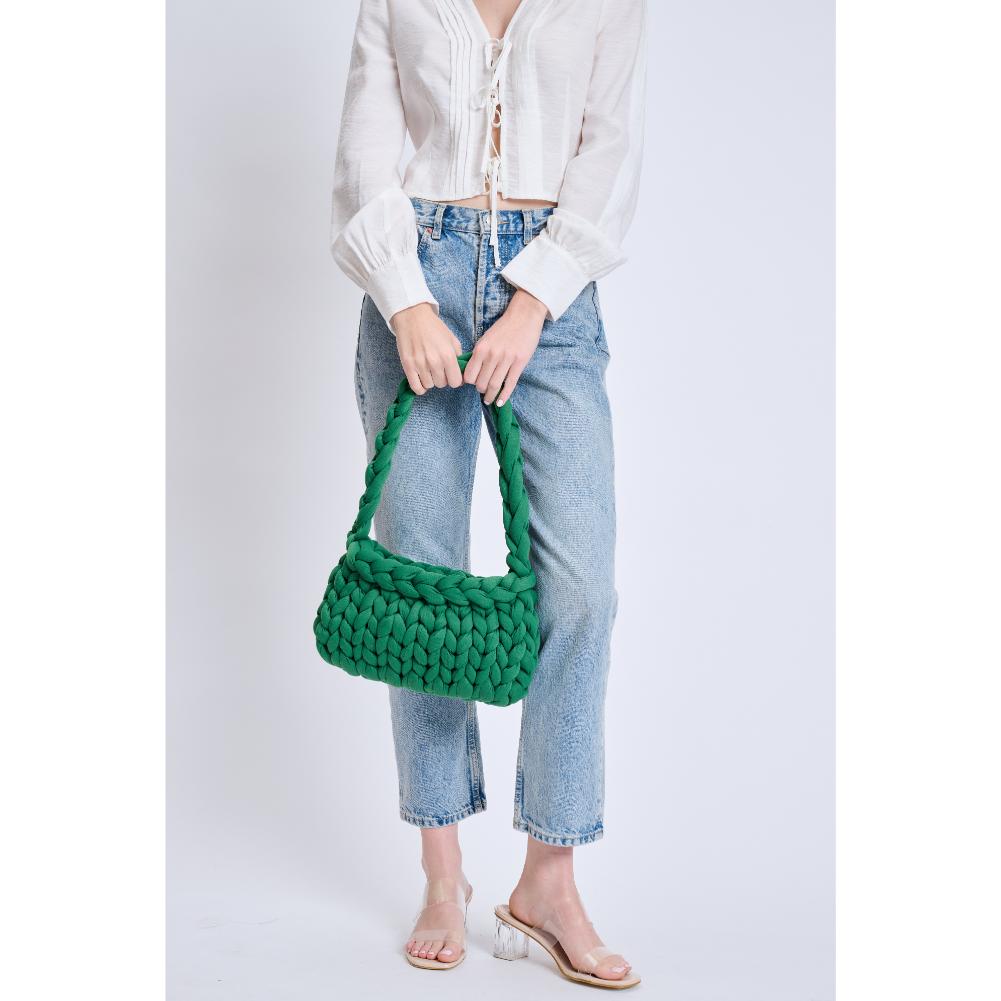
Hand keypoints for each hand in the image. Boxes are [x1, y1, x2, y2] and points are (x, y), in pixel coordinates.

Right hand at [390, 302, 463, 394]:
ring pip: (429, 386)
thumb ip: (458, 357)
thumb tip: (460, 374)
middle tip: (438, 369)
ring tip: (428, 370)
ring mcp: (420, 364)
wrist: (413, 317)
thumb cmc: (434, 328)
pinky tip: (421, 380)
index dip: (454, 380)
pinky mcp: (408, 365)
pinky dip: (420, 387)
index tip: (451, 375)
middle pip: (442, 384)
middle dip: (442, 378)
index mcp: (448, 355)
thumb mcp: (452, 340)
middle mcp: (434, 362)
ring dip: (430, 380)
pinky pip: (416, 387)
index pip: (456, 382)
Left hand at [464, 290, 547, 405]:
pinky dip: (503, 396)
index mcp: (481, 349)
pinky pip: (509, 384)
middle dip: (480, 390)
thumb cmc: (504, 328)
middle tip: (483, 392)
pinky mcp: (519, 363)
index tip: (473, 384)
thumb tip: (472, 372)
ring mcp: (506, 360)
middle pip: (481, 383)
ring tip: (489, 399)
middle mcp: (492, 355)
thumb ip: (479, 355)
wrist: (523, 317)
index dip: (469, 382)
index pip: (469, 375)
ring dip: (490, 396)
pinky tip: (499, 402)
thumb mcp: (485, 338)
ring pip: (494, 385)